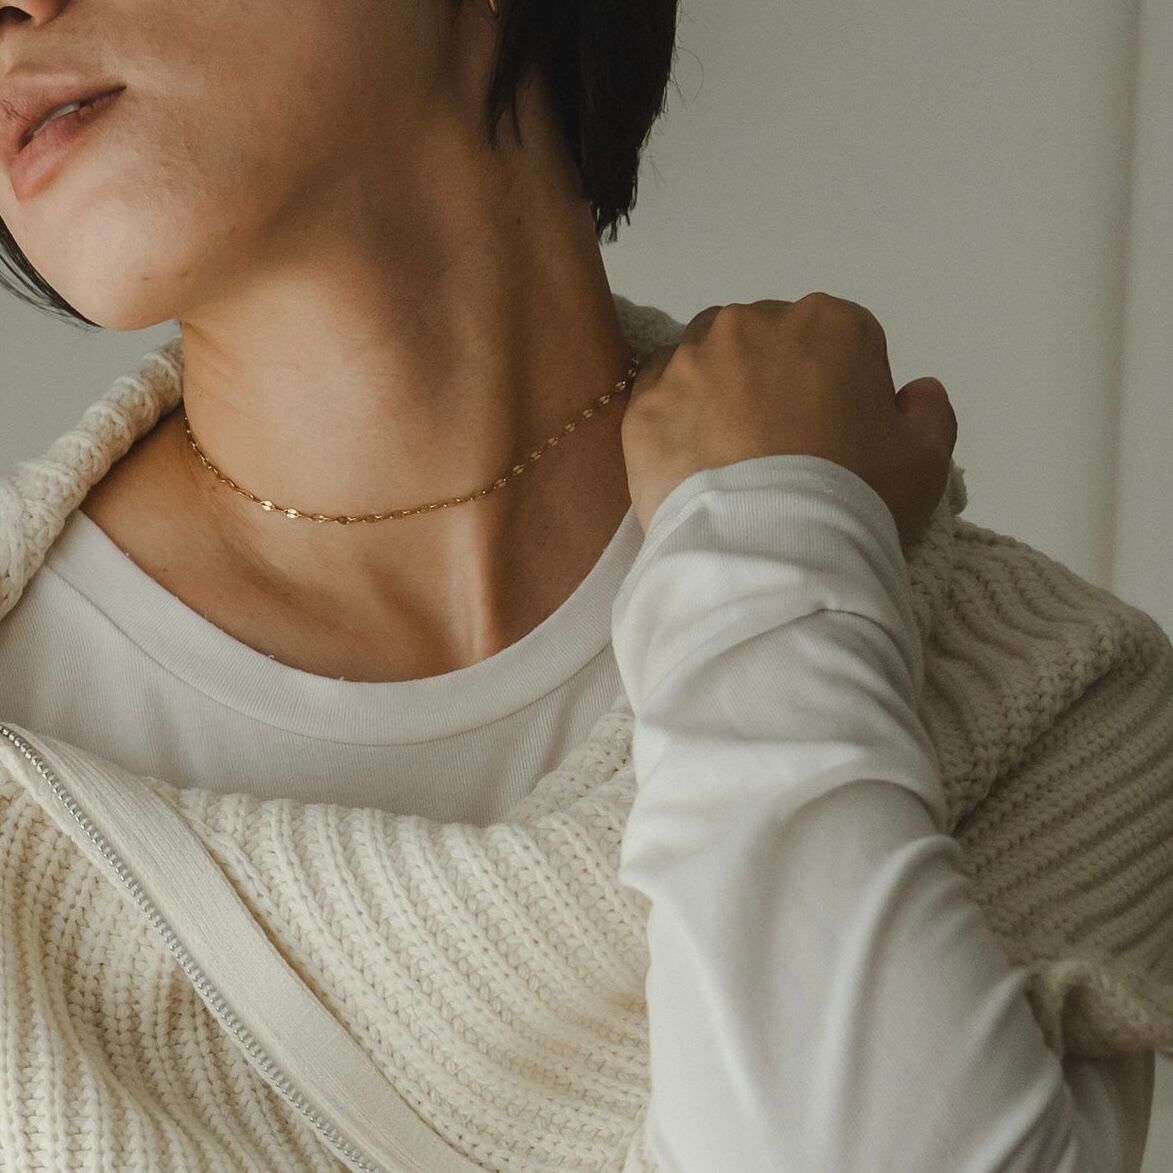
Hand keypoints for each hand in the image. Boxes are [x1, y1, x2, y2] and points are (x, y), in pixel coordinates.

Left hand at [620, 294, 958, 546]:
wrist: (766, 551)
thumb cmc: (854, 497)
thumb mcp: (926, 460)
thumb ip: (929, 410)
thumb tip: (914, 391)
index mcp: (831, 324)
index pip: (843, 345)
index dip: (844, 396)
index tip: (837, 446)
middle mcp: (755, 322)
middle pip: (769, 347)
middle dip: (775, 388)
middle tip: (780, 457)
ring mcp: (691, 358)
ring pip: (708, 365)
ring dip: (719, 398)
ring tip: (730, 465)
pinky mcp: (644, 402)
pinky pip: (661, 400)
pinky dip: (674, 424)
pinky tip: (692, 469)